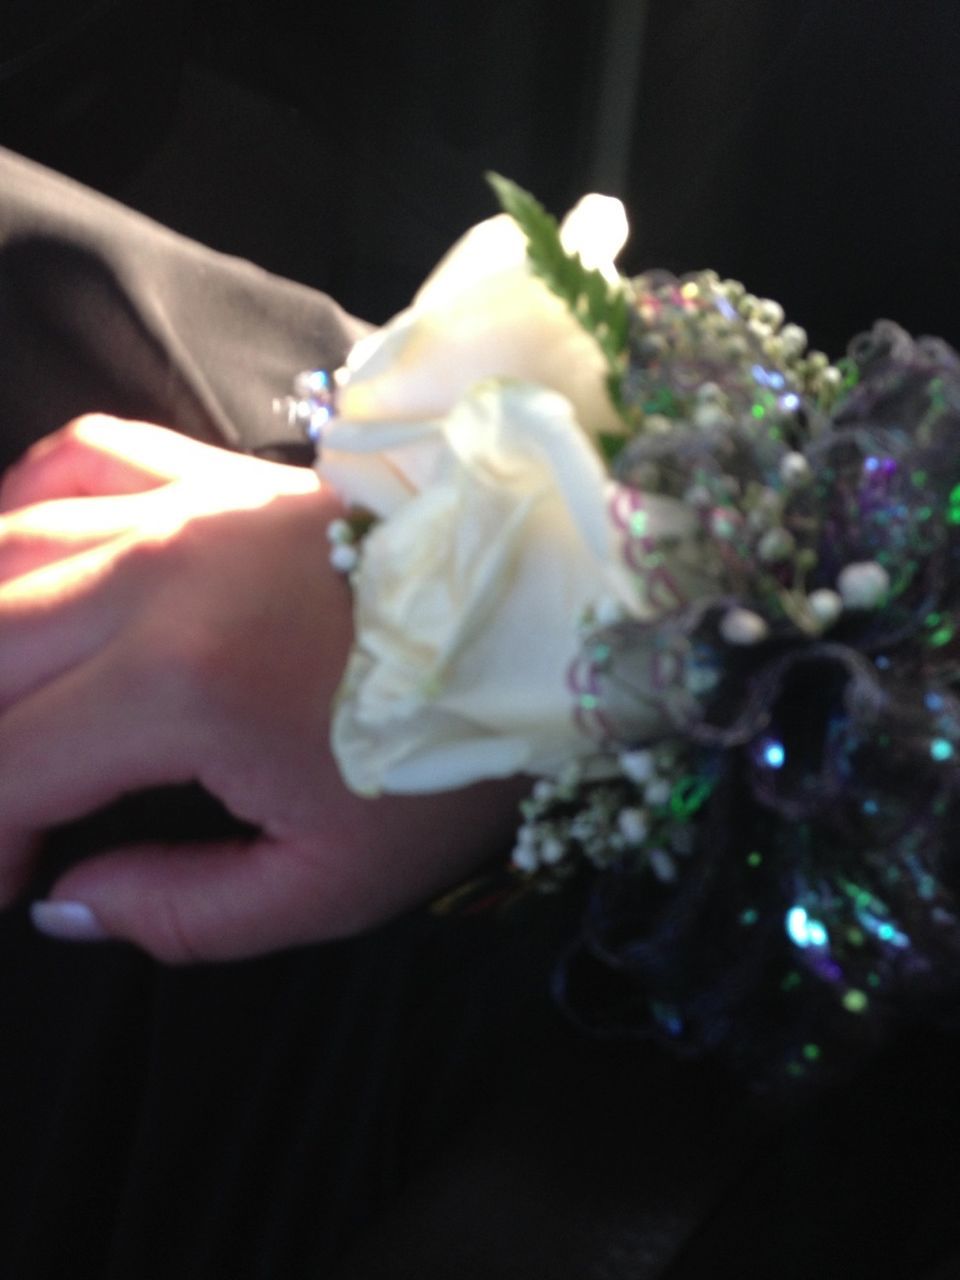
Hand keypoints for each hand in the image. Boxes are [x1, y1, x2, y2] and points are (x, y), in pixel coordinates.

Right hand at [0, 416, 520, 961]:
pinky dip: (22, 507)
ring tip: (11, 707)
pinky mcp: (217, 475)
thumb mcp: (336, 883)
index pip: (9, 764)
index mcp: (181, 689)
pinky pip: (82, 457)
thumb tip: (67, 904)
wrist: (545, 621)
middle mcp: (155, 579)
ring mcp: (183, 510)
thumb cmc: (453, 759)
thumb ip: (185, 911)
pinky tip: (23, 561)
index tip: (14, 876)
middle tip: (15, 799)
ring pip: (5, 552)